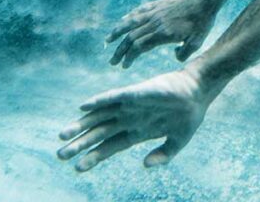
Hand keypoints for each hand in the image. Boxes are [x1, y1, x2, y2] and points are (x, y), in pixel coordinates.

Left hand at [56, 66, 217, 171]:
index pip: (110, 146)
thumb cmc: (189, 115)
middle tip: (59, 155)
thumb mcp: (178, 142)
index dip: (94, 156)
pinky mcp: (137, 92)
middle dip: (80, 144)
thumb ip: (163, 155)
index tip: (77, 167)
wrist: (200, 91)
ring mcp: (131, 105)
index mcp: (138, 131)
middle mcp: (129, 118)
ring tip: (62, 136)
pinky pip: (115, 97)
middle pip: (99, 133)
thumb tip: (145, 165)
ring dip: (81, 125)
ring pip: (101, 116)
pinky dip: (100, 101)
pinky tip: (84, 106)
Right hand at [106, 0, 222, 66]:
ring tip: (107, 41)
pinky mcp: (158, 4)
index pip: (139, 47)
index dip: (129, 57)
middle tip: (112, 61)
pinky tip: (122, 21)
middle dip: (120, 51)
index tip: (124, 66)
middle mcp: (155, 22)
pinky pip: (139, 11)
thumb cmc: (203, 21)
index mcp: (163, 34)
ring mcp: (155, 11)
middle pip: (131, 37)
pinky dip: (128, 17)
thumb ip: (185, 53)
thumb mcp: (198, 41)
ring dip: (117, 32)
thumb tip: (175, 58)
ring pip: (130, 22)